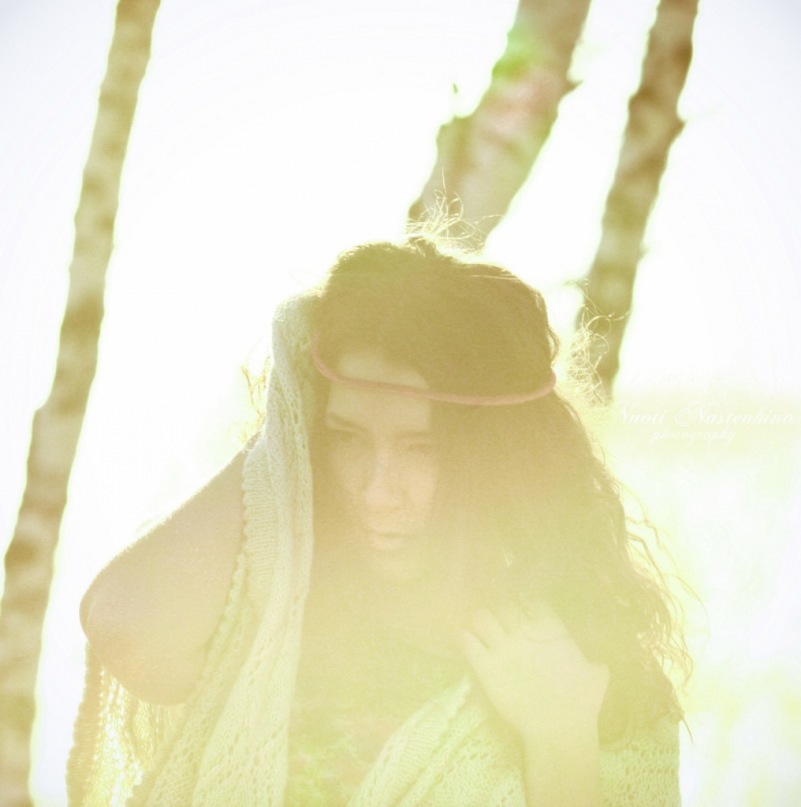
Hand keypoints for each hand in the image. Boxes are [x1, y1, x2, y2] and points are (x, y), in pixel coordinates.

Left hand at [458, 601, 608, 746]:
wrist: (559, 729)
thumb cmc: (581, 703)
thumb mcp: (597, 677)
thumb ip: (594, 664)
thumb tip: (597, 665)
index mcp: (550, 629)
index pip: (532, 600)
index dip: (526, 604)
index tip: (524, 611)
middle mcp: (524, 631)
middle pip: (504, 605)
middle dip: (501, 611)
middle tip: (500, 621)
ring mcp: (503, 646)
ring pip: (481, 616)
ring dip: (479, 620)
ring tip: (479, 628)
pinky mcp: (485, 665)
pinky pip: (466, 640)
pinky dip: (462, 637)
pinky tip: (463, 638)